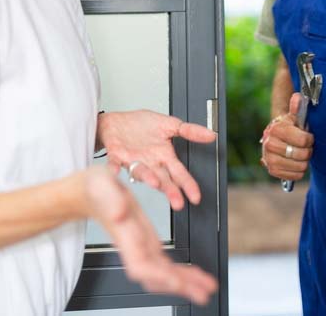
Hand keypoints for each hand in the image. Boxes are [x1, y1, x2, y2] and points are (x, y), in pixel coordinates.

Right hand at [75, 167, 216, 305]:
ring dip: (186, 281)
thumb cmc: (93, 188)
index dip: (160, 277)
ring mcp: (141, 247)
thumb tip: (120, 214)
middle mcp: (134, 247)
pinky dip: (182, 270)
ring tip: (208, 287)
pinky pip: (166, 263)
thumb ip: (111, 199)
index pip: (141, 266)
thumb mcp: (100, 185)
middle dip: (182, 285)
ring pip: (164, 272)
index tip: (177, 283)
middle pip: (158, 276)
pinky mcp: (147, 242)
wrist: (89, 191)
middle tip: (205, 293)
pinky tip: (195, 275)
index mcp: (125, 236)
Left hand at [97, 110, 216, 209]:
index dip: (188, 185)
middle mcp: (149, 163)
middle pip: (162, 178)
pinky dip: (113, 168)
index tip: (195, 197)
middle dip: (170, 190)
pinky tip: (115, 171)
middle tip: (178, 202)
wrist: (116, 123)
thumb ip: (190, 131)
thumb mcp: (169, 124)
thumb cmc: (141, 126)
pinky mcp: (116, 155)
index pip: (179, 173)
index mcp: (163, 157)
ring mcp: (132, 160)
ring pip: (141, 172)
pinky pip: (114, 163)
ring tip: (155, 182)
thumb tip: (211, 135)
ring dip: (147, 177)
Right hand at [260, 93, 314, 181]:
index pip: (303, 140)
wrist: (276, 139)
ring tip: (301, 155)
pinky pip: (296, 175)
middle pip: (302, 154)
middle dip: (308, 151)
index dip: (309, 139)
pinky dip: (299, 171)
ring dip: (304, 161)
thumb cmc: (289, 128)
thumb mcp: (293, 117)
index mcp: (276, 129)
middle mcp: (269, 144)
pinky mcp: (272, 170)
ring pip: (300, 166)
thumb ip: (297, 108)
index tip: (308, 136)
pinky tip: (296, 163)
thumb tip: (298, 97)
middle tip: (305, 147)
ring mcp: (269, 159)